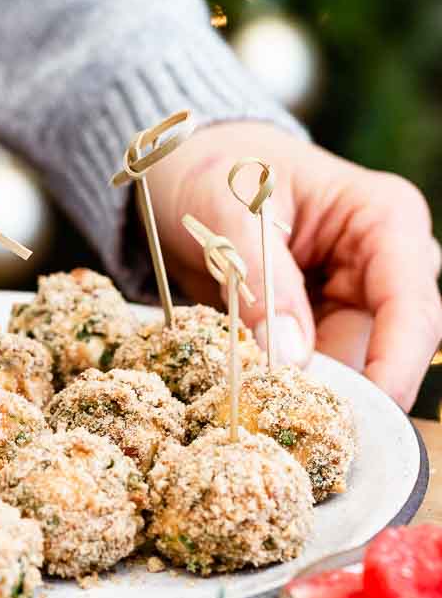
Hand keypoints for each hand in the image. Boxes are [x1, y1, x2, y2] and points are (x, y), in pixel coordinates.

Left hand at [150, 122, 441, 411]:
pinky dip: (288, 387)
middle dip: (348, 393)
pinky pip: (316, 369)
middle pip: (388, 347)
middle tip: (299, 429)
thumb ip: (259, 278)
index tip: (365, 413)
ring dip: (312, 395)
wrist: (185, 169)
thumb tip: (290, 357)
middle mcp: (385, 263)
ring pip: (352, 367)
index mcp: (384, 219)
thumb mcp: (226, 212)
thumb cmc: (214, 168)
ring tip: (263, 412)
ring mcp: (355, 297)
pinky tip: (254, 401)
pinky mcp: (321, 324)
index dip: (395, 365)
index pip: (411, 305)